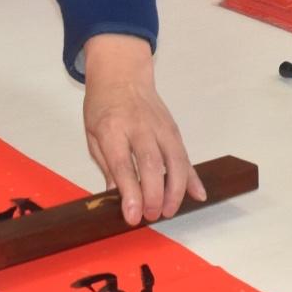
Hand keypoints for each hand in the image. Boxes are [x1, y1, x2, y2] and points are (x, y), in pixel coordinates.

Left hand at [80, 38, 203, 227]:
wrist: (122, 75)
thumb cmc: (103, 106)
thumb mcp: (92, 134)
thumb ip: (106, 165)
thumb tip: (116, 197)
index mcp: (112, 129)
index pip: (122, 165)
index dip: (129, 193)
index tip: (132, 215)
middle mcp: (139, 128)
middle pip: (151, 165)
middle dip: (154, 195)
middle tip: (151, 215)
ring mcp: (160, 128)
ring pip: (175, 162)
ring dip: (175, 190)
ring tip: (169, 211)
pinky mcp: (174, 131)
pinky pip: (186, 157)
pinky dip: (193, 177)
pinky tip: (198, 195)